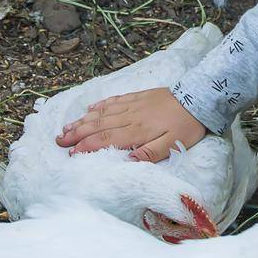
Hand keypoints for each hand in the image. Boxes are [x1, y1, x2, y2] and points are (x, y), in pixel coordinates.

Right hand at [54, 86, 207, 161]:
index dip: (87, 146)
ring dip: (83, 120)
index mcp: (137, 131)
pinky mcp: (138, 96)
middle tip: (59, 139)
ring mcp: (133, 104)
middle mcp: (130, 116)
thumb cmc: (187, 126)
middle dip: (77, 133)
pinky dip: (100, 105)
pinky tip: (90, 108)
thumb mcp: (173, 146)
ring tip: (67, 126)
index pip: (105, 139)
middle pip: (98, 125)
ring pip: (102, 113)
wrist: (199, 98)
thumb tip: (128, 160)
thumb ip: (150, 153)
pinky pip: (114, 100)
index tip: (71, 152)